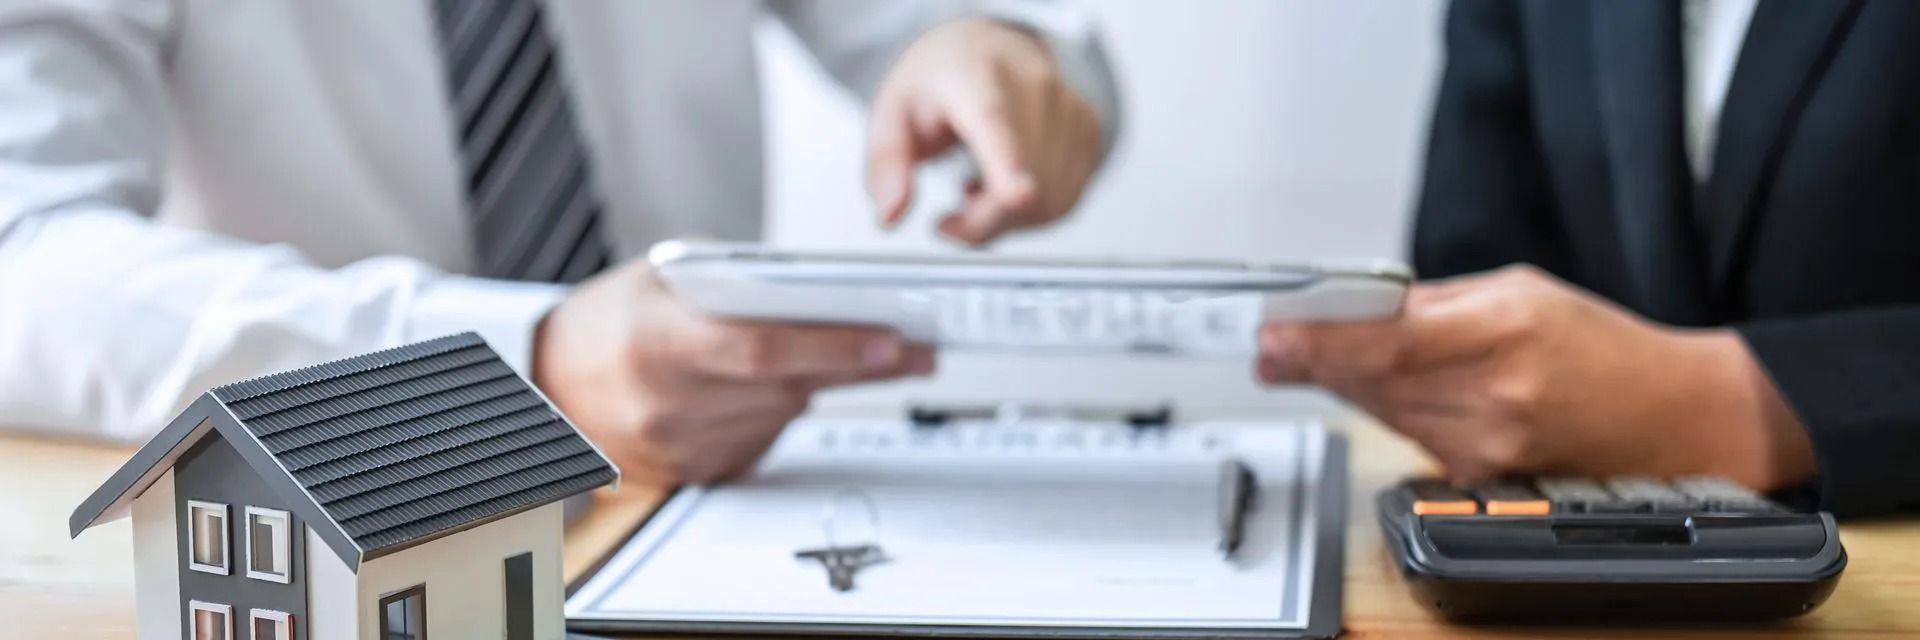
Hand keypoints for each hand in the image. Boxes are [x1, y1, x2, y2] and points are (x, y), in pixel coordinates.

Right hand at [532, 260, 935, 484]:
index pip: (760, 348)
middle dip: (858, 365)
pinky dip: (788, 408)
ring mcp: (680, 444)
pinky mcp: (694, 470)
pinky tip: (806, 383)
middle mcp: (665, 401)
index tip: (887, 338)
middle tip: (915, 348)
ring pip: (784, 414)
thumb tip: (820, 291)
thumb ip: (734, 282)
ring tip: (878, 357)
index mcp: (654, 340)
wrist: (548, 386)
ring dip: (832, 386)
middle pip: (786, 386)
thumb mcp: (661, 277)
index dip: (830, 347)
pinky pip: (764, 438)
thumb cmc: (609, 321)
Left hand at [867, 18, 1103, 245]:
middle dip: (982, 222)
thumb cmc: (943, 82)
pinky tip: (1009, 184)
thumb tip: (890, 213)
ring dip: (1007, 219)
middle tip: (952, 215)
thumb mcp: (892, 114)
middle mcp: (1032, 85)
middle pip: (1023, 184)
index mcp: (974, 74)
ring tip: (979, 188)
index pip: (996, 121)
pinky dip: (1033, 212)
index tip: (1017, 194)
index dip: (1009, 162)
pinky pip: (1065, 201)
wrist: (989, 51)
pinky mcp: (1090, 133)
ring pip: (1049, 201)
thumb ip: (887, 164)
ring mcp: (1068, 109)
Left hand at [1256, 265, 1815, 489]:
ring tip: (1313, 357)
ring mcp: (1486, 445)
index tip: (1274, 336)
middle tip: (1270, 347)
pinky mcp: (1480, 476)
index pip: (1390, 341)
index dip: (1321, 342)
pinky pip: (1408, 436)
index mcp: (1506, 331)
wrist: (1669, 417)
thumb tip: (1356, 306)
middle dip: (1313, 362)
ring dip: (1344, 384)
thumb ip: (1435, 300)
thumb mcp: (1521, 290)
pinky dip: (1386, 409)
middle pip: (1374, 381)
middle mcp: (1494, 395)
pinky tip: (1381, 389)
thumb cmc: (1599, 346)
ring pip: (1382, 410)